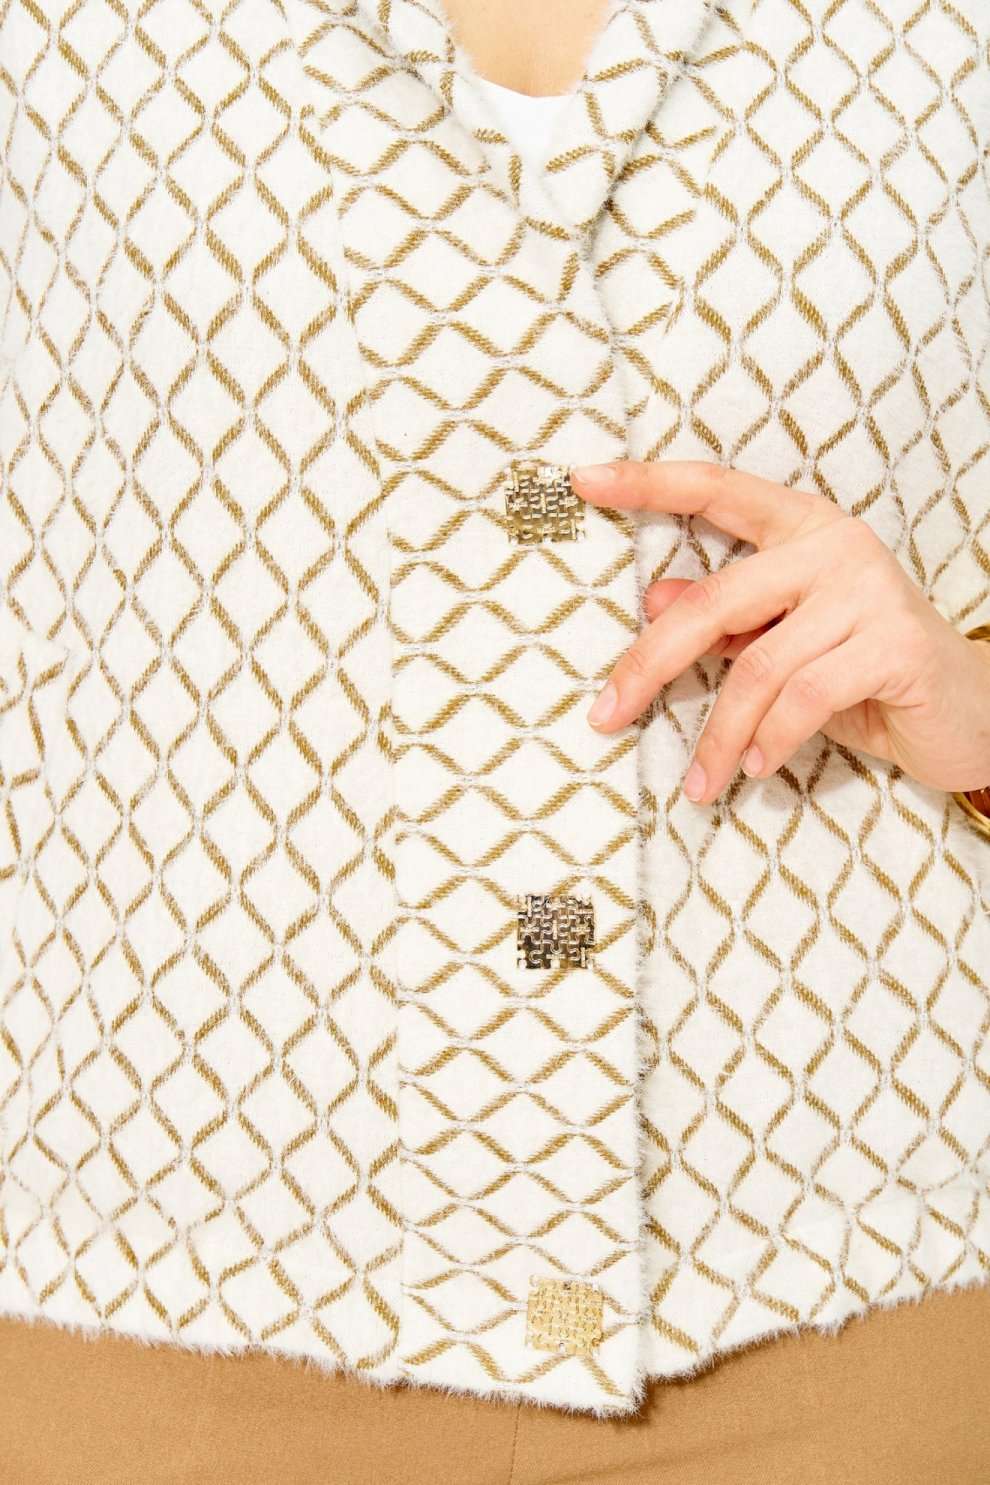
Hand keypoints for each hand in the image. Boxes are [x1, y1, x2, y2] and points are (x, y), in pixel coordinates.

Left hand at [569, 460, 989, 804]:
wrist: (968, 709)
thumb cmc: (862, 671)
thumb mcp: (784, 643)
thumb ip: (726, 621)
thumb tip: (650, 604)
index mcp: (801, 528)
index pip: (716, 488)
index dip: (648, 482)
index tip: (583, 480)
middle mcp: (833, 546)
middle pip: (714, 601)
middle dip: (650, 666)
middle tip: (606, 715)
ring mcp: (867, 592)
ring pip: (757, 666)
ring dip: (718, 734)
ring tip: (700, 781)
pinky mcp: (893, 644)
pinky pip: (805, 696)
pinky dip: (770, 739)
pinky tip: (755, 766)